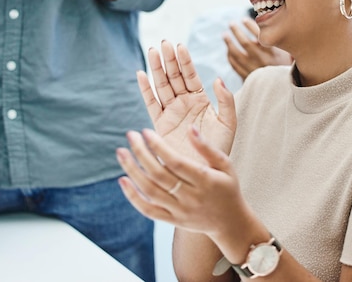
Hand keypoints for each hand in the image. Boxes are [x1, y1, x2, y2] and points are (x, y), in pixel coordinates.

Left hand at [117, 127, 250, 237]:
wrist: (230, 222)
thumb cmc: (227, 188)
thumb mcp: (225, 165)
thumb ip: (207, 147)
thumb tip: (190, 128)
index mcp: (205, 180)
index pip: (175, 162)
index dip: (158, 146)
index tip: (145, 131)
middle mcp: (191, 197)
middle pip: (159, 175)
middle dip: (141, 153)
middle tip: (130, 135)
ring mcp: (180, 211)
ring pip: (150, 191)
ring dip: (132, 171)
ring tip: (121, 152)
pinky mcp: (172, 220)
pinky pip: (148, 210)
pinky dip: (133, 196)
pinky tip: (123, 180)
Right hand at [139, 41, 236, 158]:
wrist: (203, 172)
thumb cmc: (218, 149)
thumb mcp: (228, 123)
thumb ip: (226, 101)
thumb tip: (217, 79)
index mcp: (201, 100)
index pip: (191, 76)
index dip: (185, 61)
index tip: (180, 46)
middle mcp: (184, 103)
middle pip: (174, 77)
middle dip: (169, 60)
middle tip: (163, 43)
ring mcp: (171, 112)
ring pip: (162, 86)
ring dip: (156, 69)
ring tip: (152, 51)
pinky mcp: (159, 124)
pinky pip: (151, 103)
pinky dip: (145, 89)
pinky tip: (141, 74)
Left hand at [224, 17, 292, 79]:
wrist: (285, 90)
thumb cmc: (287, 68)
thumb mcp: (287, 53)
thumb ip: (277, 41)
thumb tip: (266, 24)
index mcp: (273, 53)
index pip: (259, 35)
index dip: (250, 25)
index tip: (244, 19)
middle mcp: (262, 61)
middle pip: (245, 43)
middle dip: (236, 31)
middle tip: (231, 23)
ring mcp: (253, 70)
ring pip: (237, 54)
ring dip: (229, 43)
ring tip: (225, 35)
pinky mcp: (248, 78)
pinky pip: (235, 66)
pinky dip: (230, 57)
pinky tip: (228, 51)